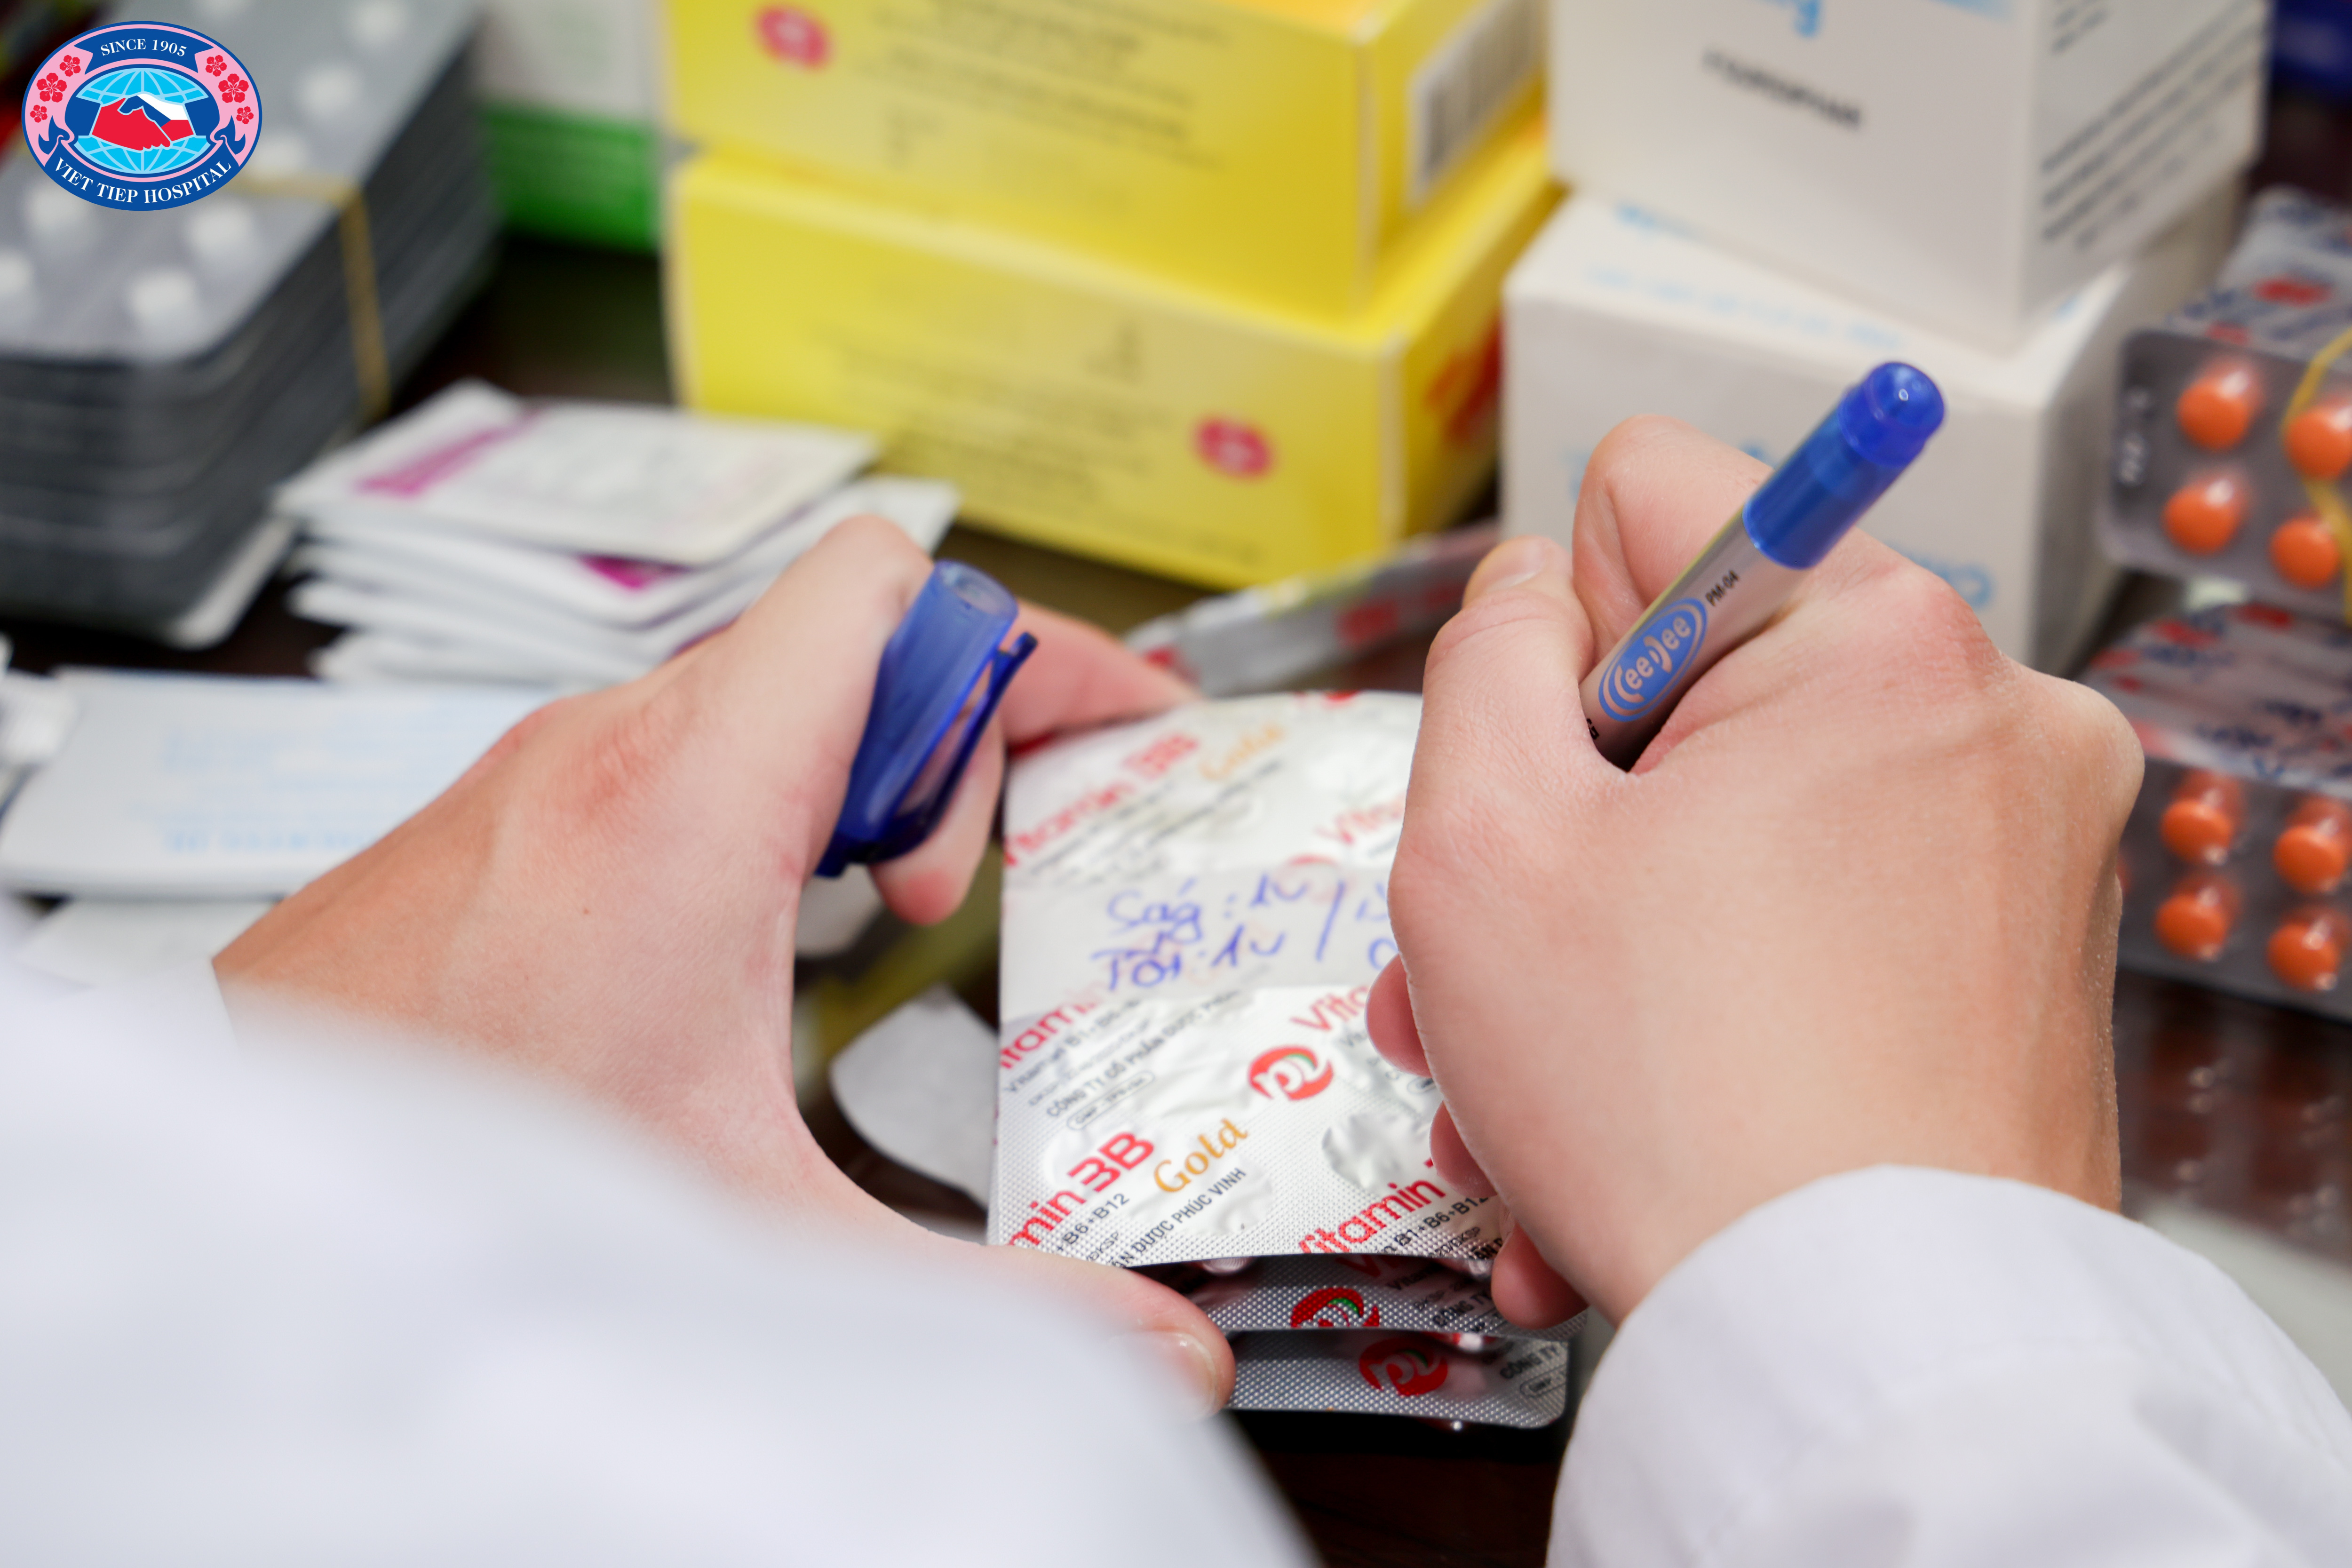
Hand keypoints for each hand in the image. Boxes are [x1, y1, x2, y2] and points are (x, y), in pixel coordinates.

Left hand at [217, 518, 1234, 1411]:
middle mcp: (612, 748)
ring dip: (854, 777)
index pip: (890, 593)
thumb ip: (984, 1296)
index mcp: (690, 797)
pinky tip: (754, 926)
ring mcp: (548, 768)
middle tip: (937, 888)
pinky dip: (764, 795)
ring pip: (764, 688)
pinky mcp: (506, 806)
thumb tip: (1151, 1353)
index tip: (1116, 714)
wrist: (242, 1175)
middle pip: (852, 639)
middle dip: (952, 749)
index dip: (1032, 640)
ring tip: (866, 908)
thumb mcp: (764, 1233)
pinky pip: (681, 735)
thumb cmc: (457, 1174)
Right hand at [1365, 418, 2135, 1326]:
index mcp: (1873, 639)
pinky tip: (1633, 1121)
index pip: (1648, 497)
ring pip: (1741, 831)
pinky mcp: (2028, 962)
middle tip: (1493, 965)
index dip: (1546, 633)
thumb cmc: (1681, 1105)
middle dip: (1564, 834)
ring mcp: (2025, 847)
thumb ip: (1482, 655)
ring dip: (1609, 949)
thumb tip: (1531, 596)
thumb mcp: (1478, 838)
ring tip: (1536, 1087)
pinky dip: (1712, 1009)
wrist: (1861, 1349)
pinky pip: (1820, 929)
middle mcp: (1988, 717)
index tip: (1543, 775)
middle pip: (1691, 692)